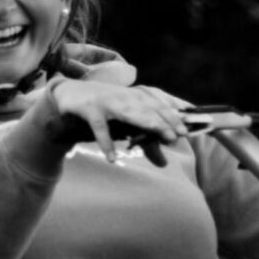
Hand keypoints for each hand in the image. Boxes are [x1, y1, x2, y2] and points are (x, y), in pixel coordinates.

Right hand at [52, 80, 191, 164]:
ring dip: (149, 124)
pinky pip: (100, 128)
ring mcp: (107, 101)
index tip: (189, 125)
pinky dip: (106, 142)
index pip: (159, 101)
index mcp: (134, 95)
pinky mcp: (90, 109)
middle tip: (180, 134)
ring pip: (131, 112)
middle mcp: (124, 96)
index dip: (175, 112)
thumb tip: (165, 164)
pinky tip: (113, 157)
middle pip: (150, 107)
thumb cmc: (104, 108)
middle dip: (167, 120)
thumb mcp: (126, 122)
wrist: (69, 93)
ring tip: (164, 137)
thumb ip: (145, 141)